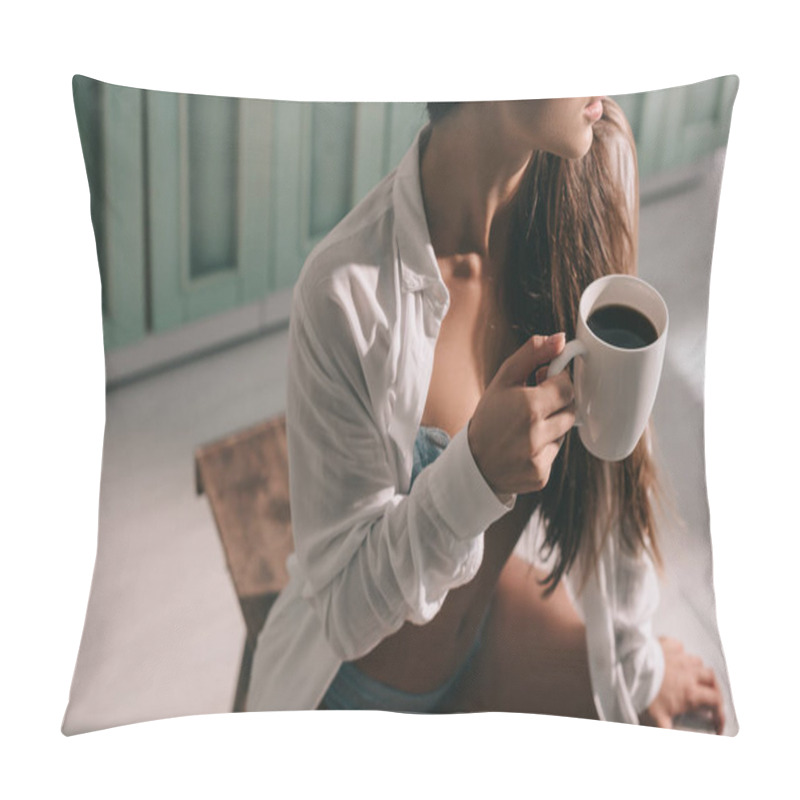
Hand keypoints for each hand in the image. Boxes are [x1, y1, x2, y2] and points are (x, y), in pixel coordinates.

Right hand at [468, 333, 574, 496]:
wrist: (471, 462)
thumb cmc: (488, 417)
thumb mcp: (503, 380)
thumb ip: (532, 355)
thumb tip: (561, 338)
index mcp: (529, 406)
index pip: (567, 387)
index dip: (556, 383)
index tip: (542, 383)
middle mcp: (536, 434)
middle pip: (570, 410)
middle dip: (556, 403)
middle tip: (534, 404)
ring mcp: (539, 458)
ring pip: (564, 432)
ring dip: (551, 426)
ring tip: (526, 427)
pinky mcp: (541, 476)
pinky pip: (555, 454)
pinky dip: (544, 448)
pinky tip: (524, 447)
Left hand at [639, 637, 725, 734]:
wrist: (625, 669)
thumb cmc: (641, 694)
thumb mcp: (657, 720)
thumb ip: (669, 733)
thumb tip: (674, 739)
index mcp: (690, 692)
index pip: (716, 702)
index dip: (720, 715)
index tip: (716, 724)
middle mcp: (689, 672)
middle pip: (712, 679)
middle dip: (714, 691)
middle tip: (710, 700)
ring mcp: (678, 656)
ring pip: (698, 662)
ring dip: (699, 672)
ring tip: (694, 679)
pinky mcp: (666, 645)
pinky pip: (680, 647)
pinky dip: (682, 653)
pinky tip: (677, 660)